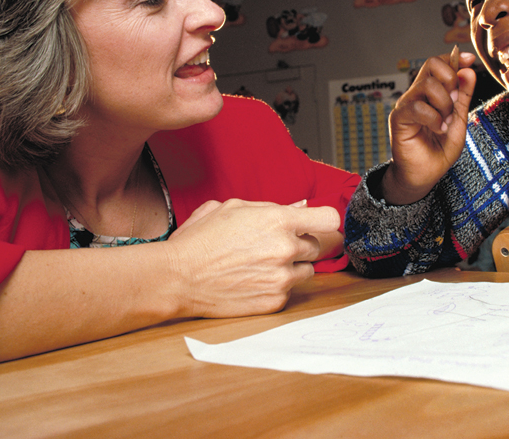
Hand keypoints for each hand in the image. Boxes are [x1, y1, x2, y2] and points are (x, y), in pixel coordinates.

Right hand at [166, 199, 339, 317]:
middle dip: (300, 244)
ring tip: (262, 264)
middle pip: (317, 246)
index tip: (318, 224)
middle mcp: (285, 249)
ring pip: (307, 270)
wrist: (178, 278)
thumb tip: (300, 207)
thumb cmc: (201, 240)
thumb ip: (271, 207)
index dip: (325, 221)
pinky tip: (253, 280)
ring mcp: (282, 277)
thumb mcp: (233, 208)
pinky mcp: (275, 301)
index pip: (329, 219)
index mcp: (278, 220)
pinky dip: (277, 286)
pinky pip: (290, 291)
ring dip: (292, 266)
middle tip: (274, 245)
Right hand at [381, 47, 476, 204]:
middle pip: (431, 66)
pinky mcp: (399, 119)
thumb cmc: (439, 149)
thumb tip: (468, 70)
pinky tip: (438, 129)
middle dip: (450, 82)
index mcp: (429, 93)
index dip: (453, 58)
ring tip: (445, 123)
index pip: (436, 63)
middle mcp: (416, 95)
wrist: (426, 174)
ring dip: (444, 104)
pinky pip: (418, 107)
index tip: (469, 60)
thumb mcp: (459, 119)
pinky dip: (434, 118)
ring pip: (427, 85)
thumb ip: (463, 96)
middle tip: (453, 105)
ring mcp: (406, 105)